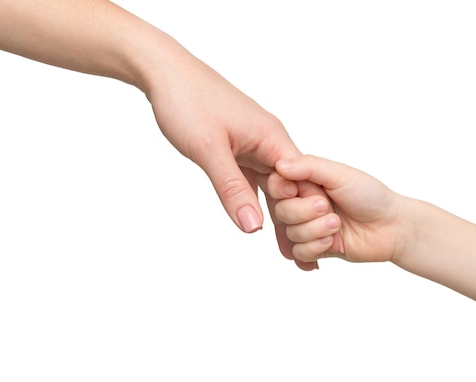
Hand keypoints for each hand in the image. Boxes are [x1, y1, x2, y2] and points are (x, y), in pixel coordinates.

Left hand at [143, 48, 331, 269]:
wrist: (164, 72)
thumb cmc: (188, 101)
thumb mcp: (209, 150)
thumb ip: (232, 189)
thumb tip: (253, 227)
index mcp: (273, 138)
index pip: (302, 183)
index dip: (308, 215)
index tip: (312, 247)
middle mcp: (269, 142)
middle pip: (291, 188)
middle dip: (298, 222)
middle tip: (307, 260)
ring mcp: (253, 145)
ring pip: (273, 187)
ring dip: (279, 216)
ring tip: (289, 251)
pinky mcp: (238, 148)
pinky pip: (253, 181)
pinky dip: (256, 202)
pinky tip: (261, 222)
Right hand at [268, 155, 408, 263]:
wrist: (391, 227)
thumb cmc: (370, 195)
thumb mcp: (339, 174)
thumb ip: (308, 167)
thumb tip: (279, 164)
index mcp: (307, 182)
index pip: (277, 185)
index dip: (282, 190)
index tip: (297, 190)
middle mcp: (304, 204)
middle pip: (281, 212)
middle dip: (304, 211)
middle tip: (327, 207)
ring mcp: (309, 227)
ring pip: (291, 233)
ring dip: (315, 230)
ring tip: (337, 224)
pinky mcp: (316, 248)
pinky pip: (299, 252)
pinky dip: (316, 247)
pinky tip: (334, 242)